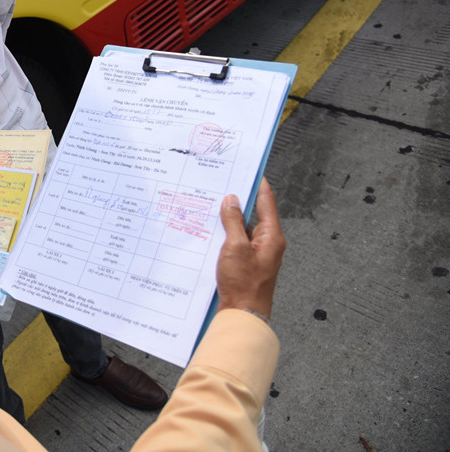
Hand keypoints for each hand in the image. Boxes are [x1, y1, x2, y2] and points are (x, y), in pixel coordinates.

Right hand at [216, 178, 285, 319]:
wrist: (243, 314)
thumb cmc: (244, 285)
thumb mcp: (235, 247)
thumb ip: (233, 222)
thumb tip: (232, 201)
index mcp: (272, 236)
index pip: (266, 201)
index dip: (257, 184)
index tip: (249, 170)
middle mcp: (268, 243)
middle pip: (255, 213)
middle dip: (239, 200)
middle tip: (223, 185)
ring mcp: (258, 253)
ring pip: (244, 228)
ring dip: (230, 218)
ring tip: (213, 206)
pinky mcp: (247, 262)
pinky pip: (237, 241)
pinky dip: (227, 234)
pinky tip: (213, 231)